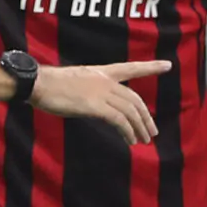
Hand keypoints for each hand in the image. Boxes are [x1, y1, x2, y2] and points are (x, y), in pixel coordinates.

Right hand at [29, 59, 172, 143]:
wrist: (38, 83)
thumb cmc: (51, 85)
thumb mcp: (77, 82)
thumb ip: (92, 91)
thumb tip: (98, 105)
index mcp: (102, 72)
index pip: (131, 68)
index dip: (151, 67)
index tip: (168, 65)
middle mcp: (105, 81)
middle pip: (135, 99)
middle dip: (146, 117)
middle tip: (152, 132)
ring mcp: (100, 92)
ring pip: (130, 111)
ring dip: (139, 128)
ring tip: (143, 141)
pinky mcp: (94, 106)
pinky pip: (119, 120)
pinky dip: (127, 131)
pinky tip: (130, 140)